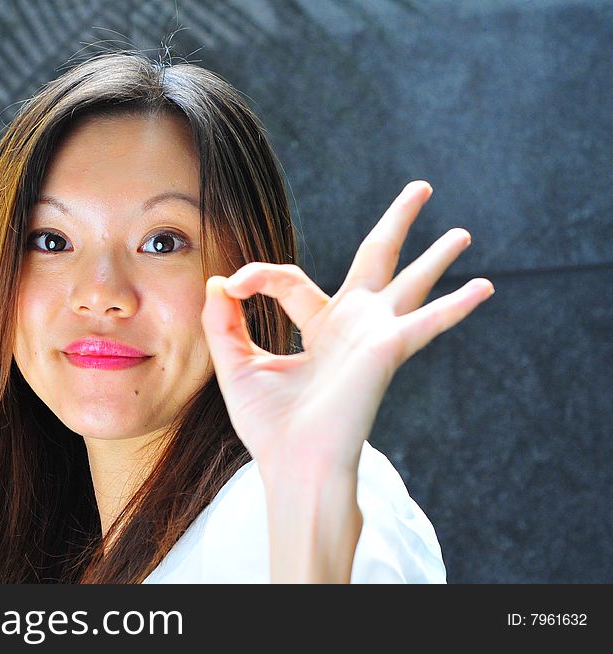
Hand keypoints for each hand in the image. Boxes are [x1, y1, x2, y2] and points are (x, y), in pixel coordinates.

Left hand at [201, 181, 494, 477]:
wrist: (292, 463)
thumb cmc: (268, 424)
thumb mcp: (236, 365)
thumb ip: (223, 322)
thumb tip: (217, 280)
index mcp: (319, 327)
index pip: (291, 279)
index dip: (258, 275)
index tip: (233, 285)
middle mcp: (353, 325)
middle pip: (377, 258)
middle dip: (398, 223)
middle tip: (420, 188)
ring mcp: (374, 336)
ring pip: (411, 283)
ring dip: (437, 257)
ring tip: (463, 231)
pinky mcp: (387, 350)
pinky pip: (427, 322)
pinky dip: (455, 306)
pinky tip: (483, 287)